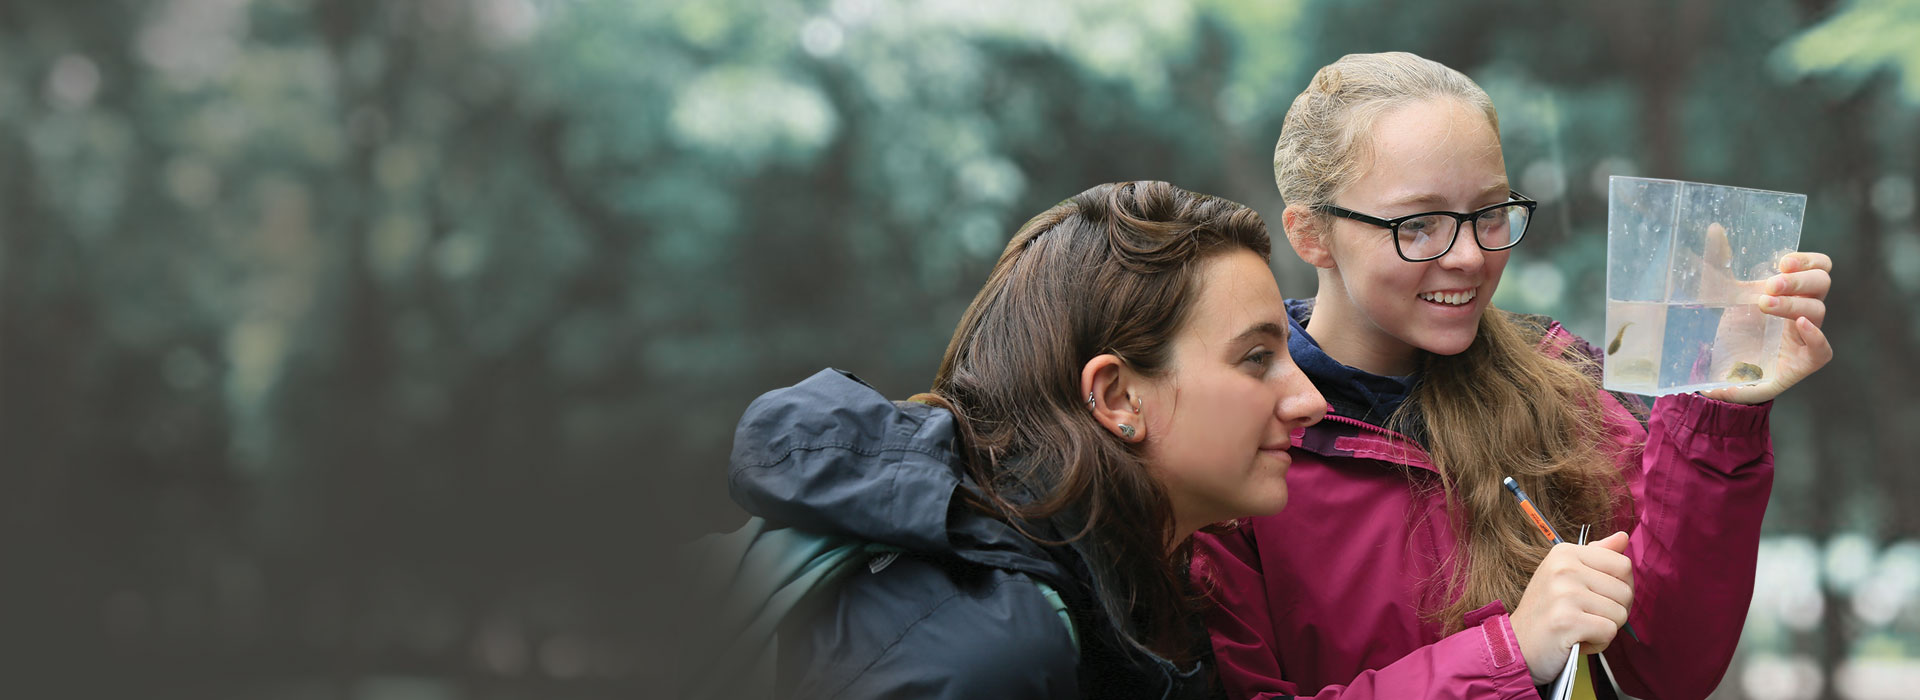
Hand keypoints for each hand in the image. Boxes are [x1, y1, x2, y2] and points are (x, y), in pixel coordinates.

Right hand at [1509, 531, 1634, 684]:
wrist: (1517, 644)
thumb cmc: (1547, 612)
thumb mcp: (1567, 576)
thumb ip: (1597, 555)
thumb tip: (1623, 536)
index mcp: (1564, 553)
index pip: (1623, 565)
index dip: (1620, 587)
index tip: (1597, 598)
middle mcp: (1564, 568)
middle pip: (1625, 591)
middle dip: (1614, 611)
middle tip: (1586, 616)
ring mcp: (1564, 594)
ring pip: (1620, 614)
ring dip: (1605, 629)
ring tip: (1579, 628)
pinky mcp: (1567, 620)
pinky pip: (1609, 632)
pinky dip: (1598, 643)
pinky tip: (1576, 639)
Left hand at [1700, 252, 1833, 404]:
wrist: (1723, 373)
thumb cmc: (1733, 330)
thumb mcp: (1720, 295)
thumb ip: (1719, 262)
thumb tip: (1714, 229)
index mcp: (1791, 291)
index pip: (1819, 266)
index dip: (1809, 260)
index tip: (1782, 261)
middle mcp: (1802, 310)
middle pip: (1821, 284)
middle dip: (1798, 280)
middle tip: (1770, 284)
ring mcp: (1804, 336)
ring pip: (1816, 311)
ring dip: (1792, 304)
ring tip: (1764, 304)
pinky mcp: (1802, 362)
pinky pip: (1822, 349)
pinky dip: (1816, 336)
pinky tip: (1799, 326)